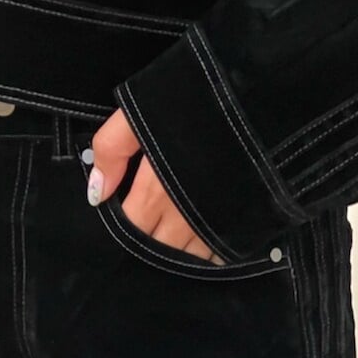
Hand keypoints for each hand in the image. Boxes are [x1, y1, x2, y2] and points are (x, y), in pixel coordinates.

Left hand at [87, 109, 226, 264]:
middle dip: (146, 246)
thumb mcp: (142, 112)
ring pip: (185, 260)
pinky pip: (217, 258)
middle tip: (147, 229)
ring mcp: (213, 227)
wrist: (260, 97)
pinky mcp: (240, 227)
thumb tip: (97, 193)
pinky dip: (207, 257)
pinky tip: (202, 242)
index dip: (121, 229)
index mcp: (155, 194)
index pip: (128, 231)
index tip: (123, 216)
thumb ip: (112, 149)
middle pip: (154, 252)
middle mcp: (182, 220)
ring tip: (173, 237)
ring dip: (176, 254)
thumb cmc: (197, 100)